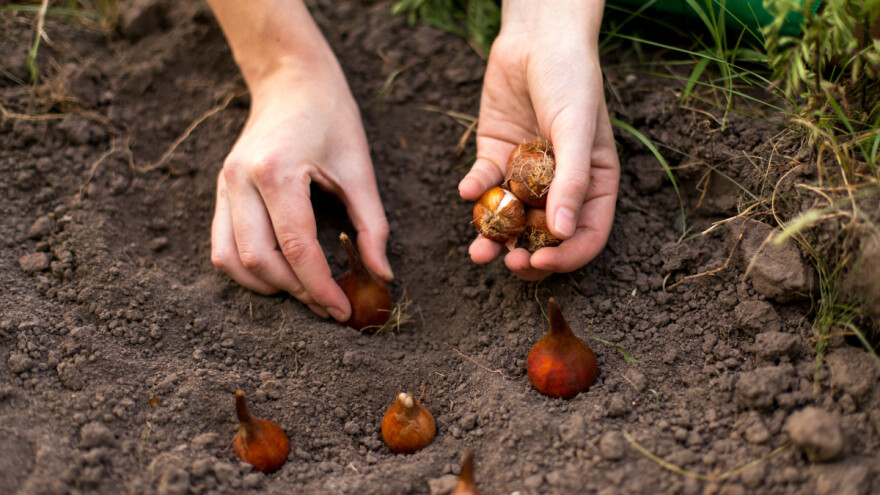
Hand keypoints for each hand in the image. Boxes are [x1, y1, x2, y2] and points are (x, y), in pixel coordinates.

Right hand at [211, 60, 391, 321]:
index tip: (343, 311)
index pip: (296, 247)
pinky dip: (248, 270)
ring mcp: (224, 186)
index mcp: (277, 171)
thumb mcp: (361, 169)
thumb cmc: (332, 118)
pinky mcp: (220, 191)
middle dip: (296, 292)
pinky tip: (281, 275)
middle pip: (259, 260)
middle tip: (329, 306)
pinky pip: (222, 247)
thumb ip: (372, 226)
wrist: (291, 81)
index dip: (321, 286)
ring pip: (231, 260)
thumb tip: (383, 276)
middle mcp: (240, 180)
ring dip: (268, 286)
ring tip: (306, 293)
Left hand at [458, 0, 618, 280]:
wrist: (537, 38)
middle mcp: (560, 186)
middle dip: (526, 255)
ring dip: (493, 238)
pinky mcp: (496, 157)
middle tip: (508, 263)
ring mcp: (526, 174)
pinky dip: (475, 191)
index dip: (566, 257)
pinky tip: (467, 189)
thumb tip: (563, 234)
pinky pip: (484, 184)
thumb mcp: (578, 130)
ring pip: (510, 219)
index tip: (540, 263)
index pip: (585, 235)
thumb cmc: (572, 80)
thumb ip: (572, 181)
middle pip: (545, 236)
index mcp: (593, 184)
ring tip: (478, 251)